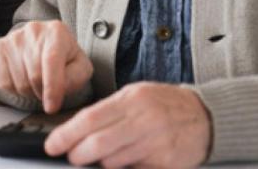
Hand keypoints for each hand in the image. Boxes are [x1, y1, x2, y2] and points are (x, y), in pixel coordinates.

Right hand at [0, 20, 92, 112]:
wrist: (46, 44)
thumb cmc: (65, 58)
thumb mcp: (81, 67)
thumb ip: (75, 78)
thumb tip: (58, 90)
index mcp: (57, 32)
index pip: (51, 60)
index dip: (52, 87)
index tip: (52, 108)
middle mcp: (33, 30)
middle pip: (34, 75)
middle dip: (43, 92)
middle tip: (49, 91)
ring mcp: (14, 38)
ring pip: (19, 82)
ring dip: (30, 92)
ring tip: (37, 83)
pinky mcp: (0, 47)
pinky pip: (4, 82)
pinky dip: (14, 90)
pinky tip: (23, 80)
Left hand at [45, 82, 211, 167]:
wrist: (205, 116)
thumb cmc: (165, 105)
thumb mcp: (136, 96)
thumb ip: (109, 111)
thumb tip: (78, 130)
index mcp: (132, 100)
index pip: (90, 118)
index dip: (67, 134)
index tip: (52, 145)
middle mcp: (143, 120)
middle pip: (98, 144)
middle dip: (78, 154)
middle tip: (72, 157)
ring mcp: (156, 143)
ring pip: (113, 161)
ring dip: (101, 163)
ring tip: (102, 157)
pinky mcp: (166, 163)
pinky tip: (125, 162)